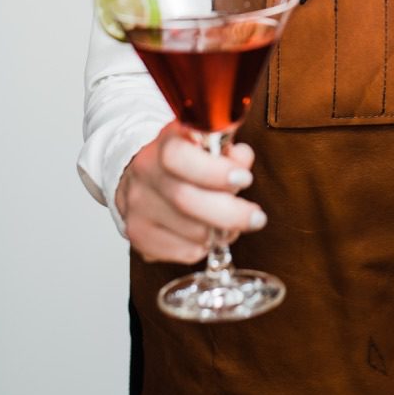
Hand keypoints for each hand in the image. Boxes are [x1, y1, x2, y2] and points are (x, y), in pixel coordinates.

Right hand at [115, 121, 266, 262]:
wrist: (145, 176)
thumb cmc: (186, 160)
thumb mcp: (208, 143)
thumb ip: (229, 150)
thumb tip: (242, 161)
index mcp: (165, 143)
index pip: (179, 157)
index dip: (214, 171)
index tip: (244, 179)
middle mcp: (145, 173)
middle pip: (186, 200)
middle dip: (231, 213)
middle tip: (256, 217)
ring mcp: (137, 206)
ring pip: (191, 232)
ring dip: (220, 232)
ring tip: (230, 223)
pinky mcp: (139, 235)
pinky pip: (185, 251)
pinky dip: (205, 247)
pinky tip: (208, 232)